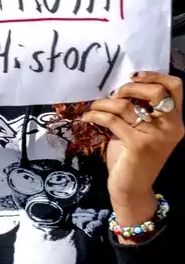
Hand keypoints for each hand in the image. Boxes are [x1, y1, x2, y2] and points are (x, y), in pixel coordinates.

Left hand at [81, 71, 183, 240]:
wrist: (131, 187)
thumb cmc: (133, 156)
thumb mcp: (141, 129)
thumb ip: (140, 110)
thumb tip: (119, 87)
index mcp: (175, 121)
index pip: (175, 87)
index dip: (155, 75)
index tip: (133, 76)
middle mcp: (171, 127)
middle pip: (156, 92)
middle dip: (129, 87)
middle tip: (113, 95)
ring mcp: (156, 136)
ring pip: (126, 105)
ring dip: (104, 102)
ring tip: (94, 107)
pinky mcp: (138, 144)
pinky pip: (112, 119)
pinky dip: (95, 114)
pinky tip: (87, 117)